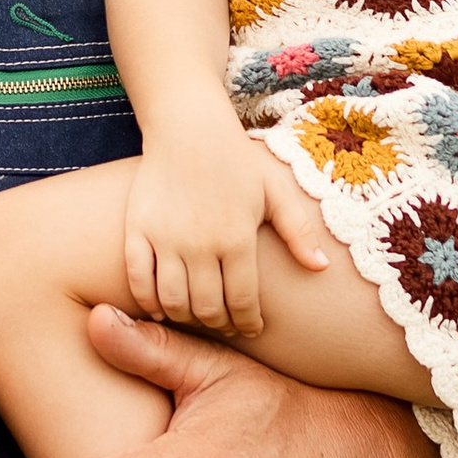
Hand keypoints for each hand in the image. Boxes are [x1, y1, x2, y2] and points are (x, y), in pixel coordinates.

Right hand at [124, 114, 335, 336]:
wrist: (188, 128)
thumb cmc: (236, 161)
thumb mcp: (274, 192)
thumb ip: (298, 231)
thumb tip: (321, 268)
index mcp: (237, 238)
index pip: (242, 302)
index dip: (248, 323)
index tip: (251, 329)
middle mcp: (200, 244)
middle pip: (207, 308)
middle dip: (221, 324)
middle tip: (227, 325)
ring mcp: (165, 238)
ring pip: (173, 301)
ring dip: (187, 318)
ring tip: (198, 315)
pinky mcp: (137, 230)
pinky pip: (138, 280)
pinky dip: (149, 302)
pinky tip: (163, 307)